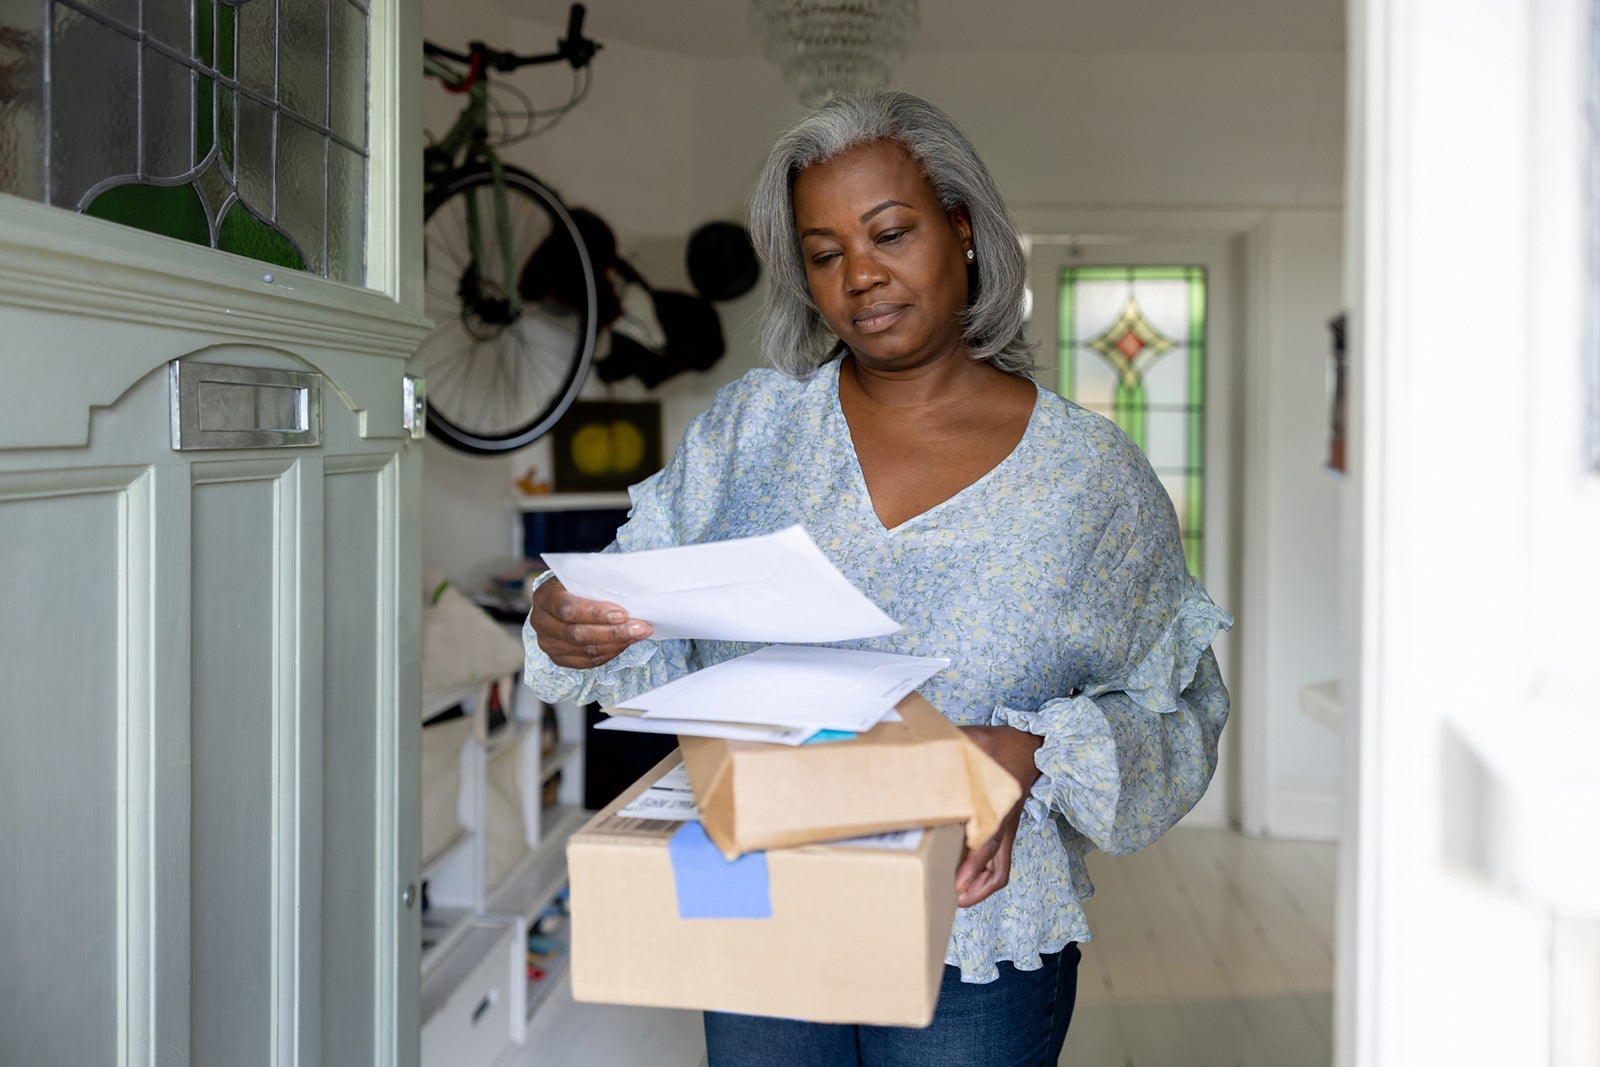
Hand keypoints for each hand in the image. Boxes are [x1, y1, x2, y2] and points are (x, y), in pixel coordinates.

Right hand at [528, 577, 652, 668]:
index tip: (623, 614)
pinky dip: (609, 653)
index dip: (595, 614)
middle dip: (613, 632)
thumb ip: (600, 581)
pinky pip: (587, 661)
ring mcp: (547, 643)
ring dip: (616, 644)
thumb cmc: (579, 583)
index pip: (567, 608)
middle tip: (641, 628)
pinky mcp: (558, 658)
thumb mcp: (584, 574)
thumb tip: (632, 590)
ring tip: (639, 634)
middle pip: (577, 634)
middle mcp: (540, 621)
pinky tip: (625, 643)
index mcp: (544, 596)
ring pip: (585, 650)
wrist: (567, 596)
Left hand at [954, 725, 1042, 907]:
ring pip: (999, 868)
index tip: (958, 882)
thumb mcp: (979, 740)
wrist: (1029, 747)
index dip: (973, 864)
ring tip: (954, 896)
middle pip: (998, 869)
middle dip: (977, 889)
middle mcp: (1004, 823)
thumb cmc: (1003, 745)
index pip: (989, 842)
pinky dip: (981, 872)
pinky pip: (996, 859)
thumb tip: (929, 748)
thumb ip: (956, 744)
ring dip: (979, 886)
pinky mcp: (1002, 828)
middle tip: (952, 898)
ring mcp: (1005, 829)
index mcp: (1001, 805)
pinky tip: (960, 874)